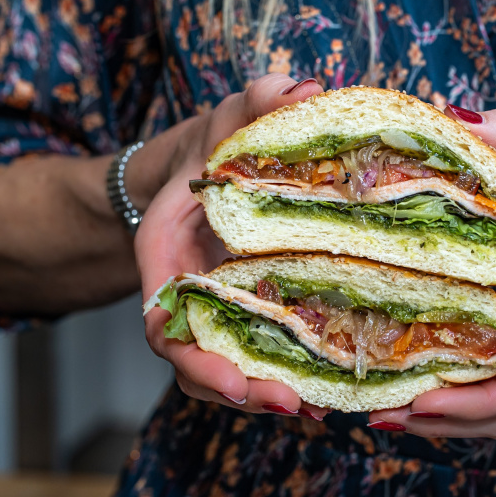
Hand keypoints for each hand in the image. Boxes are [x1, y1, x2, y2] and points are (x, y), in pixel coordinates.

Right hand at [136, 74, 328, 419]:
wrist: (217, 164)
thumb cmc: (216, 144)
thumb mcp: (234, 115)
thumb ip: (259, 100)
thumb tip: (303, 89)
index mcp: (167, 254)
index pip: (163, 318)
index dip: (192, 355)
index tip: (232, 379)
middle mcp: (190, 291)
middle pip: (198, 361)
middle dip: (239, 389)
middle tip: (293, 404)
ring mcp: (222, 308)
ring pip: (231, 368)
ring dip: (267, 394)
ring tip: (318, 407)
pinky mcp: (254, 314)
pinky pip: (262, 356)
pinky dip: (289, 376)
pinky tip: (331, 388)